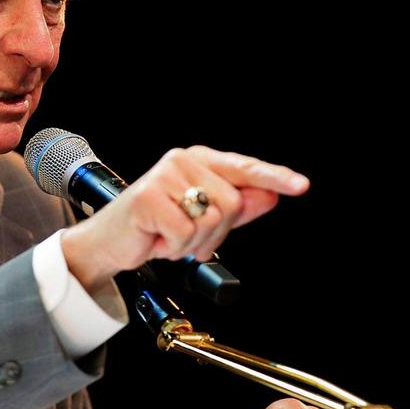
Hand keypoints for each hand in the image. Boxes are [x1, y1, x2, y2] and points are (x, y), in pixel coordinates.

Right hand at [60, 145, 308, 290]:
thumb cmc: (154, 228)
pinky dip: (173, 247)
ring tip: (169, 236)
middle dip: (213, 232)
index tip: (300, 186)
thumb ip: (237, 207)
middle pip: (231, 203)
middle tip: (184, 236)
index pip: (243, 168)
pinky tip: (156, 239)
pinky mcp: (149, 197)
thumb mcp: (201, 219)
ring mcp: (164, 176)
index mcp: (197, 160)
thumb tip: (269, 196)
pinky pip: (186, 232)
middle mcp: (182, 161)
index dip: (274, 177)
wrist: (109, 243)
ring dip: (192, 242)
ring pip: (211, 219)